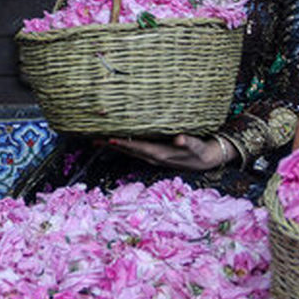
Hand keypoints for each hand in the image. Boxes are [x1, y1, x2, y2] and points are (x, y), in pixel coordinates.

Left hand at [106, 133, 228, 170]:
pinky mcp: (154, 153)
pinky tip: (115, 140)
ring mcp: (152, 156)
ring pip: (129, 150)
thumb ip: (188, 142)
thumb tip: (179, 139)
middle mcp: (153, 156)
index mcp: (160, 154)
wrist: (205, 159)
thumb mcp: (196, 146)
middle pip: (128, 150)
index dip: (125, 144)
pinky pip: (134, 148)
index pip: (139, 148)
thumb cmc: (200, 150)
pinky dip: (123, 144)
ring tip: (97, 140)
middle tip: (93, 138)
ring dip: (114, 146)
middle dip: (111, 145)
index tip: (111, 139)